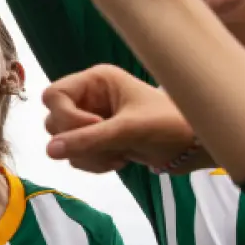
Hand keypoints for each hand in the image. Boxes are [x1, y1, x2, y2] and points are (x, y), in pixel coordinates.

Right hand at [43, 65, 212, 174]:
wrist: (194, 146)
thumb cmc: (168, 125)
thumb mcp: (127, 130)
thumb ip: (88, 140)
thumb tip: (49, 152)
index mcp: (97, 80)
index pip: (54, 95)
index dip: (68, 116)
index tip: (95, 127)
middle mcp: (90, 97)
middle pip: (55, 121)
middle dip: (78, 140)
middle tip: (107, 145)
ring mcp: (93, 120)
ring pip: (64, 143)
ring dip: (88, 156)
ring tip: (117, 155)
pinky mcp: (99, 140)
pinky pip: (77, 155)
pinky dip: (94, 164)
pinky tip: (119, 161)